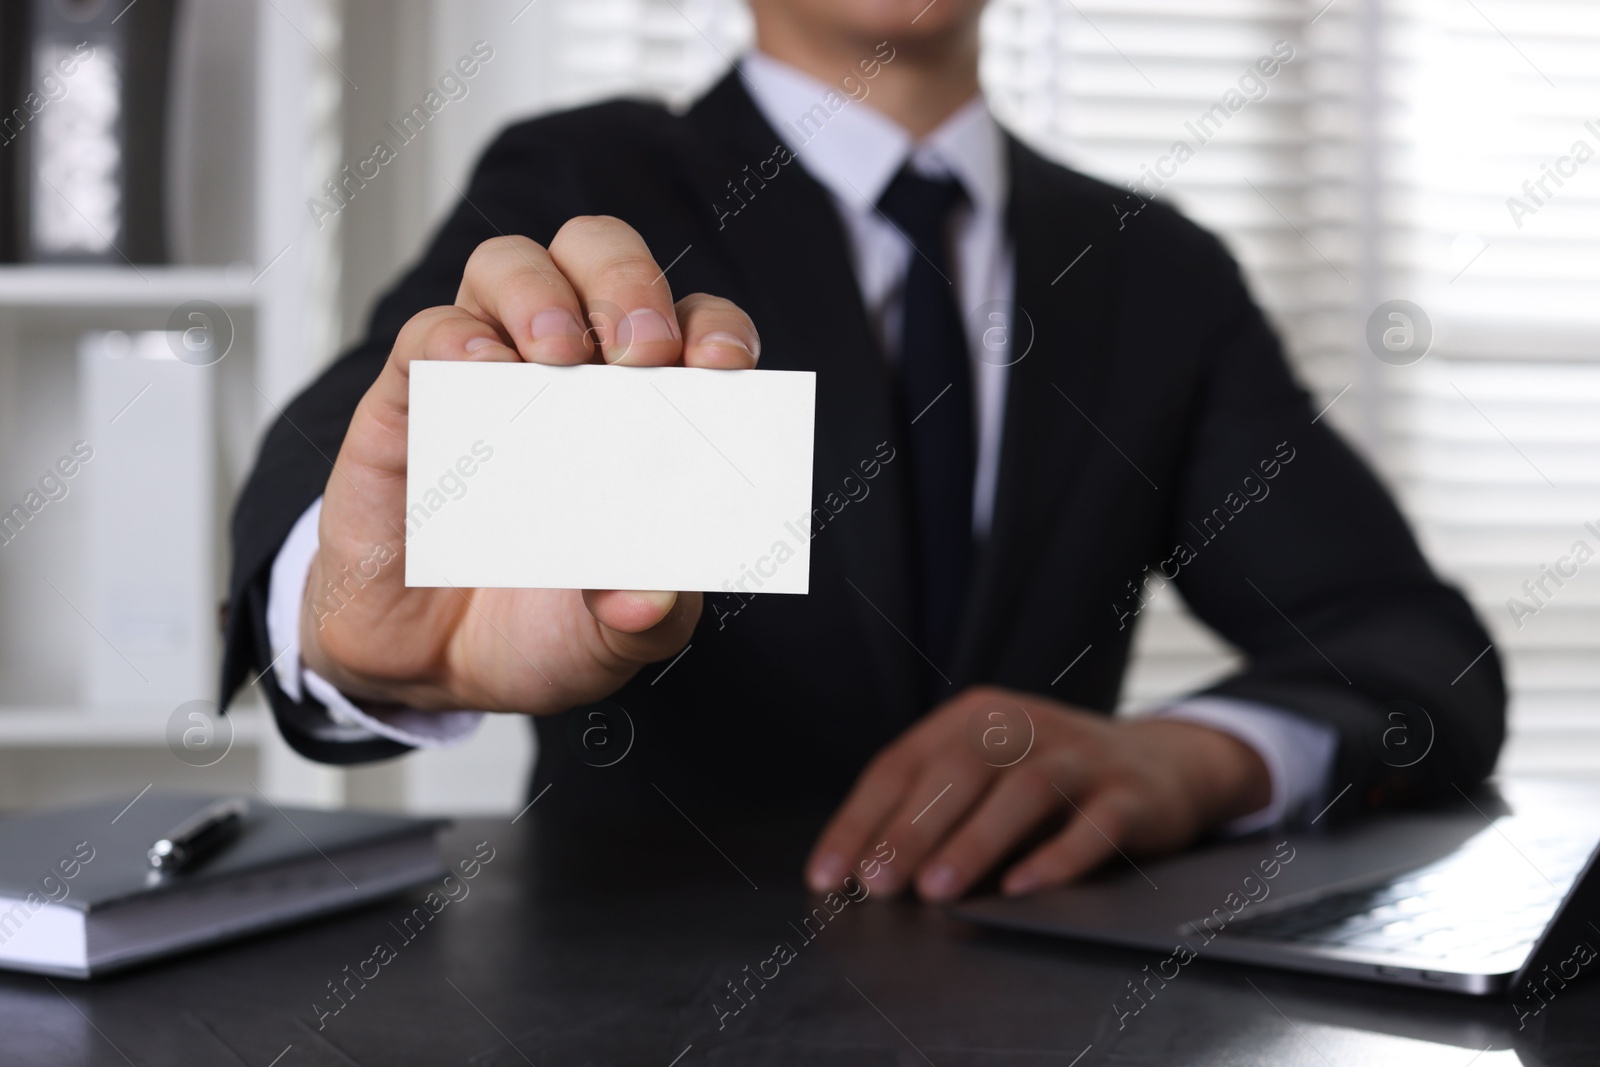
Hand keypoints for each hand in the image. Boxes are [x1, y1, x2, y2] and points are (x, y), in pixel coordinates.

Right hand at [300, 217, 760, 714]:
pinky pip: (428, 334)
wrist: (438, 668)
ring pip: (509, 265)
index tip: (723, 368)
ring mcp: (488, 372)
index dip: (715, 331)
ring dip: (540, 294)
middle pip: (601, 256)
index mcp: (647, 403)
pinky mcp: (410, 399)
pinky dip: (455, 341)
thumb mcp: (617, 636)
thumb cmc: (547, 623)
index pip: (694, 326)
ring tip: (556, 356)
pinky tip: (482, 376)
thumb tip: (648, 597)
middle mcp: (572, 366)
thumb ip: (645, 615)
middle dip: (628, 283)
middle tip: (640, 350)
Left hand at [805, 687, 1271, 899]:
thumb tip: (863, 875)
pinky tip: (1022, 888)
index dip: (860, 820)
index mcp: (973, 718)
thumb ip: (935, 813)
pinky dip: (1057, 859)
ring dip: (975, 842)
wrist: (1162, 766)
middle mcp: (1024, 726)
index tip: (828, 874)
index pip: (902, 765)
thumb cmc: (1050, 784)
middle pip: (958, 772)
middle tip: (877, 884)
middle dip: (911, 831)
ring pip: (1022, 793)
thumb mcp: (988, 779)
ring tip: (936, 890)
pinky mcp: (1130, 795)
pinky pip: (1093, 826)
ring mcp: (1080, 757)